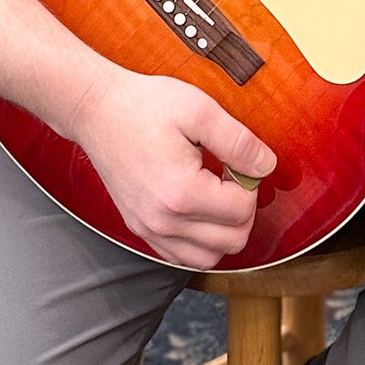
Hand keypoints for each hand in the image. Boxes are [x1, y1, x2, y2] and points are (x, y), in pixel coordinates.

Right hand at [66, 65, 276, 269]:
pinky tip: (200, 209)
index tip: (237, 160)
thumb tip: (266, 166)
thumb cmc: (146, 106)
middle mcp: (163, 222)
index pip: (242, 210)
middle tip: (231, 176)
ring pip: (208, 258)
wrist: (98, 111)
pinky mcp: (140, 229)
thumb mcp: (200, 110)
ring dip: (224, 231)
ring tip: (217, 193)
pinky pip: (182, 257)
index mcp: (181, 193)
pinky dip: (200, 242)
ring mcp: (149, 230)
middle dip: (243, 209)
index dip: (251, 183)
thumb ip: (239, 142)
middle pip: (232, 241)